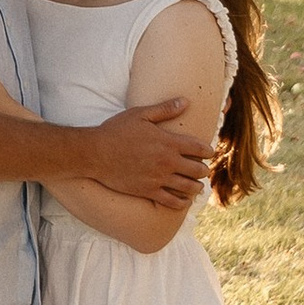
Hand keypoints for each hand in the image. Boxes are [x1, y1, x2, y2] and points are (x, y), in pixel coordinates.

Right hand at [90, 97, 214, 207]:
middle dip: (203, 170)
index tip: (208, 152)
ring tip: (197, 186)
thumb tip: (186, 101)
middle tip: (203, 169)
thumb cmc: (116, 131)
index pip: (200, 148)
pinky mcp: (149, 191)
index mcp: (169, 142)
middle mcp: (168, 162)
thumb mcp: (140, 114)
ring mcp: (159, 179)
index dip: (208, 151)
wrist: (94, 153)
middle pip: (198, 170)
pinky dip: (182, 202)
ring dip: (197, 187)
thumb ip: (165, 109)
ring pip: (189, 188)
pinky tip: (183, 201)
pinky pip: (172, 201)